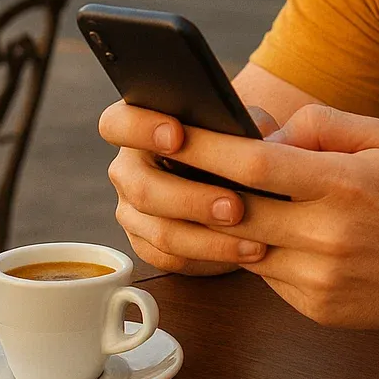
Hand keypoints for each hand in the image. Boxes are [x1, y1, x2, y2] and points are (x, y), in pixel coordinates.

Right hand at [100, 101, 280, 275]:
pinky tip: (245, 251)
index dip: (141, 129)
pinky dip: (210, 257)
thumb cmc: (235, 140)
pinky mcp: (146, 243)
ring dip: (209, 239)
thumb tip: (261, 133)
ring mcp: (132, 209)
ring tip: (253, 240)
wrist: (237, 177)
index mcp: (141, 126)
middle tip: (235, 208)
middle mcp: (129, 168)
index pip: (118, 123)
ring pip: (160, 231)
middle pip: (143, 188)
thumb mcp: (242, 122)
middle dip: (193, 200)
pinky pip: (170, 257)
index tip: (177, 136)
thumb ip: (244, 122)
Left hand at [157, 104, 378, 328]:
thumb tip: (261, 134)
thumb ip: (319, 123)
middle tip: (161, 168)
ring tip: (203, 199)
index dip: (207, 149)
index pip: (256, 166)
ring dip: (219, 228)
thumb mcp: (378, 138)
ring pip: (243, 250)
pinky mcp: (316, 308)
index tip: (171, 132)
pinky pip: (265, 277)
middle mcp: (328, 235)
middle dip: (192, 191)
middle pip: (236, 213)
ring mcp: (320, 278)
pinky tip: (260, 235)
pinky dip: (255, 254)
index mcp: (342, 185)